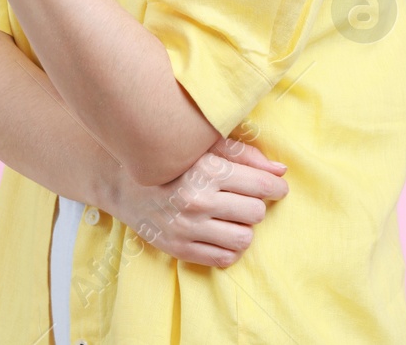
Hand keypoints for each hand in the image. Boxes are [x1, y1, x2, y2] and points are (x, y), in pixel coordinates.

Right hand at [109, 135, 289, 267]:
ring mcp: (187, 227)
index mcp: (206, 170)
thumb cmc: (172, 162)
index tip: (275, 187)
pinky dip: (229, 247)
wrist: (124, 184)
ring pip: (244, 238)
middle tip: (243, 198)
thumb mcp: (204, 148)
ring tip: (231, 217)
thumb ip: (244, 155)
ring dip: (243, 227)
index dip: (276, 187)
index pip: (262, 186)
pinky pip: (224, 258)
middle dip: (255, 205)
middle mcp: (197, 200)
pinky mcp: (179, 248)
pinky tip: (219, 232)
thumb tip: (280, 172)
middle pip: (256, 212)